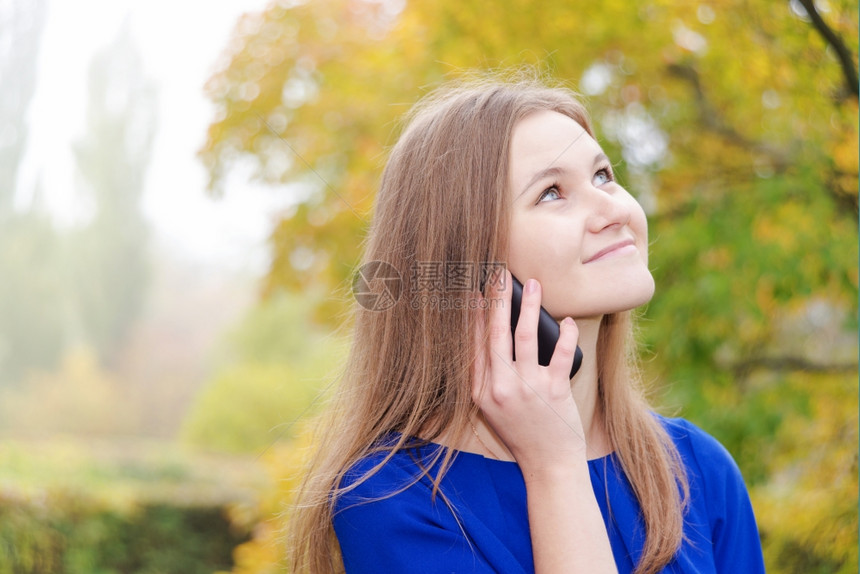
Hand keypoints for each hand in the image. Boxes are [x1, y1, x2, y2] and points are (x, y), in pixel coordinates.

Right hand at [472, 270, 586, 471]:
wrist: (548, 464)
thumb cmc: (522, 432)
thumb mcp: (491, 408)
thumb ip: (488, 376)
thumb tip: (491, 334)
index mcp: (480, 391)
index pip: (473, 343)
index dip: (474, 314)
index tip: (475, 290)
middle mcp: (500, 387)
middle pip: (495, 333)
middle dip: (497, 299)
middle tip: (499, 274)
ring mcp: (527, 388)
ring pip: (525, 336)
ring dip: (530, 306)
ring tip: (534, 285)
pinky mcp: (554, 391)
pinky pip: (561, 353)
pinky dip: (565, 334)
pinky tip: (566, 321)